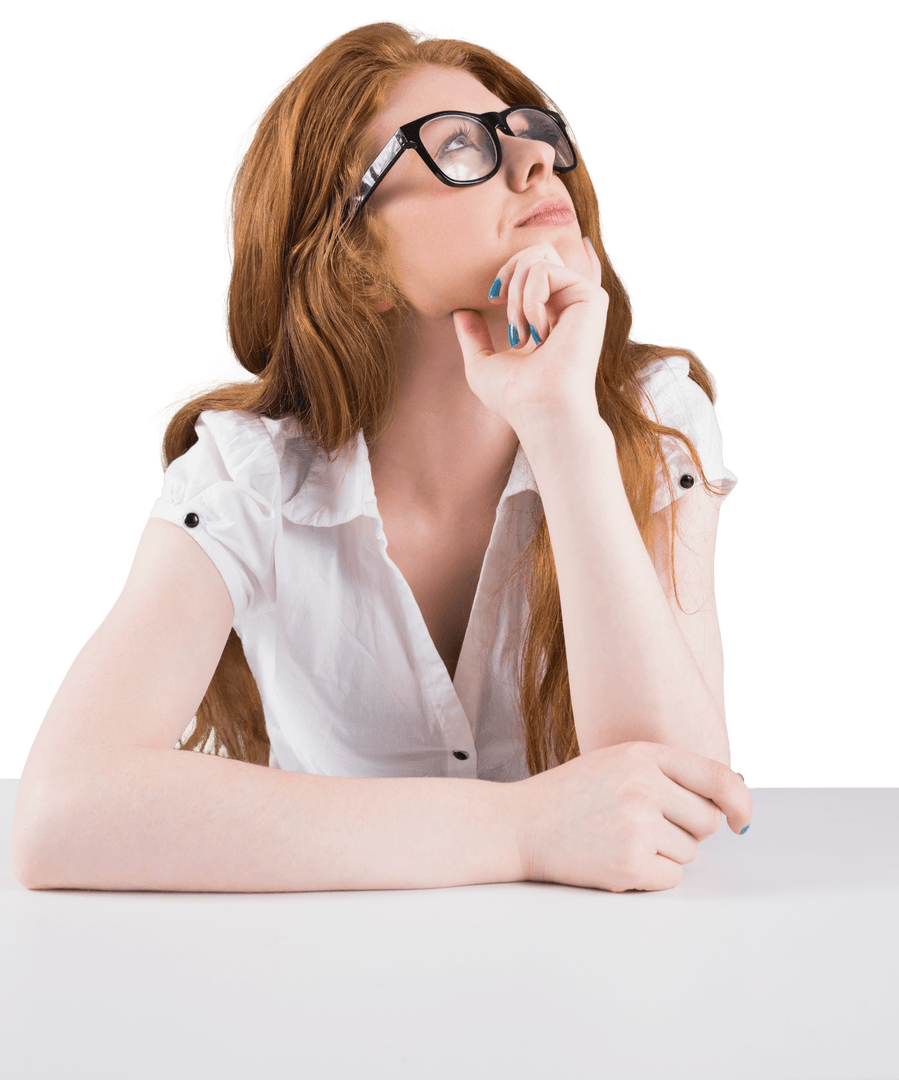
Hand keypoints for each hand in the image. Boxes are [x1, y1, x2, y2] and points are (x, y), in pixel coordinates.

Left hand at [452, 236, 608, 432]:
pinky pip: (545, 271)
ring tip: (521, 334)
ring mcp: (583, 299)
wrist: (539, 408)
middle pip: (538, 250)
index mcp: (551, 314)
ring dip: (516, 296)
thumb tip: (460, 311)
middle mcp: (570, 304)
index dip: (513, 269)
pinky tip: (537, 333)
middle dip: (509, 274)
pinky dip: (529, 300)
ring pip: (538, 258)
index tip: (492, 299)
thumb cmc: (514, 396)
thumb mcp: (482, 363)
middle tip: (498, 305)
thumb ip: (473, 337)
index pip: (542, 267)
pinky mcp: (591, 297)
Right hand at [511, 741, 753, 892]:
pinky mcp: (630, 864)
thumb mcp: (616, 763)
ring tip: (619, 839)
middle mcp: (644, 785)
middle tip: (645, 827)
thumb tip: (727, 804)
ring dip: (664, 854)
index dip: (739, 801)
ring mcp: (637, 825)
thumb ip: (666, 773)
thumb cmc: (569, 796)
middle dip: (687, 830)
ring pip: (689, 853)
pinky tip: (616, 860)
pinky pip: (671, 878)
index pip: (717, 777)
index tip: (740, 820)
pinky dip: (651, 877)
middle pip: (707, 821)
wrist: (517, 825)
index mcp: (643, 754)